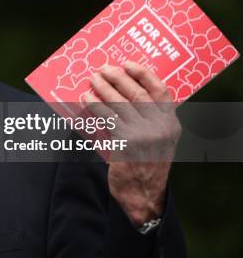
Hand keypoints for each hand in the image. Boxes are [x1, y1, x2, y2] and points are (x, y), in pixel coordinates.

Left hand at [84, 61, 181, 225]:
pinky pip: (106, 118)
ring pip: (119, 103)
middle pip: (136, 93)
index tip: (128, 64)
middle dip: (117, 78)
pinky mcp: (125, 143)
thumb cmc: (146, 164)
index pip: (161, 90)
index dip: (144, 74)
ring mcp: (143, 134)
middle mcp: (160, 127)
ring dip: (102, 88)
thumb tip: (121, 91)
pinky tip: (86, 99)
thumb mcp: (159, 140)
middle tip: (102, 69)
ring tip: (92, 80)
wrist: (142, 194)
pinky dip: (94, 105)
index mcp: (171, 123)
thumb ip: (150, 119)